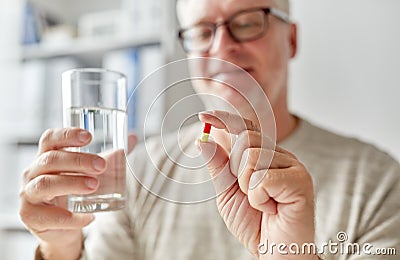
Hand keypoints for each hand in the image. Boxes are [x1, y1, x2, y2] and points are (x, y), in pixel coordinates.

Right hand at [19, 128, 136, 259]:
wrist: (64, 226)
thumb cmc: (76, 191)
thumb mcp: (92, 172)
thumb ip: (111, 156)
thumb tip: (132, 137)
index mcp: (47, 156)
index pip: (50, 139)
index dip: (67, 135)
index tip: (89, 136)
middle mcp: (33, 172)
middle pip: (51, 159)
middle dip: (78, 161)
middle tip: (102, 165)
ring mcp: (29, 194)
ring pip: (45, 184)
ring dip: (71, 183)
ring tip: (94, 186)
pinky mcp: (31, 216)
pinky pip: (48, 216)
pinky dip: (70, 217)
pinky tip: (89, 216)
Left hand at [197, 111, 315, 259]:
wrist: (275, 251)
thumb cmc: (253, 222)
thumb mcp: (226, 192)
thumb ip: (218, 166)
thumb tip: (203, 139)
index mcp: (264, 155)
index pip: (244, 128)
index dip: (224, 120)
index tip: (203, 115)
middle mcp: (280, 155)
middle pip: (245, 138)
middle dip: (235, 169)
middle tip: (248, 192)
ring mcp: (293, 166)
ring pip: (253, 157)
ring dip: (247, 186)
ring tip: (261, 202)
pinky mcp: (300, 180)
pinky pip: (263, 178)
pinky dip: (259, 198)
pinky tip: (271, 208)